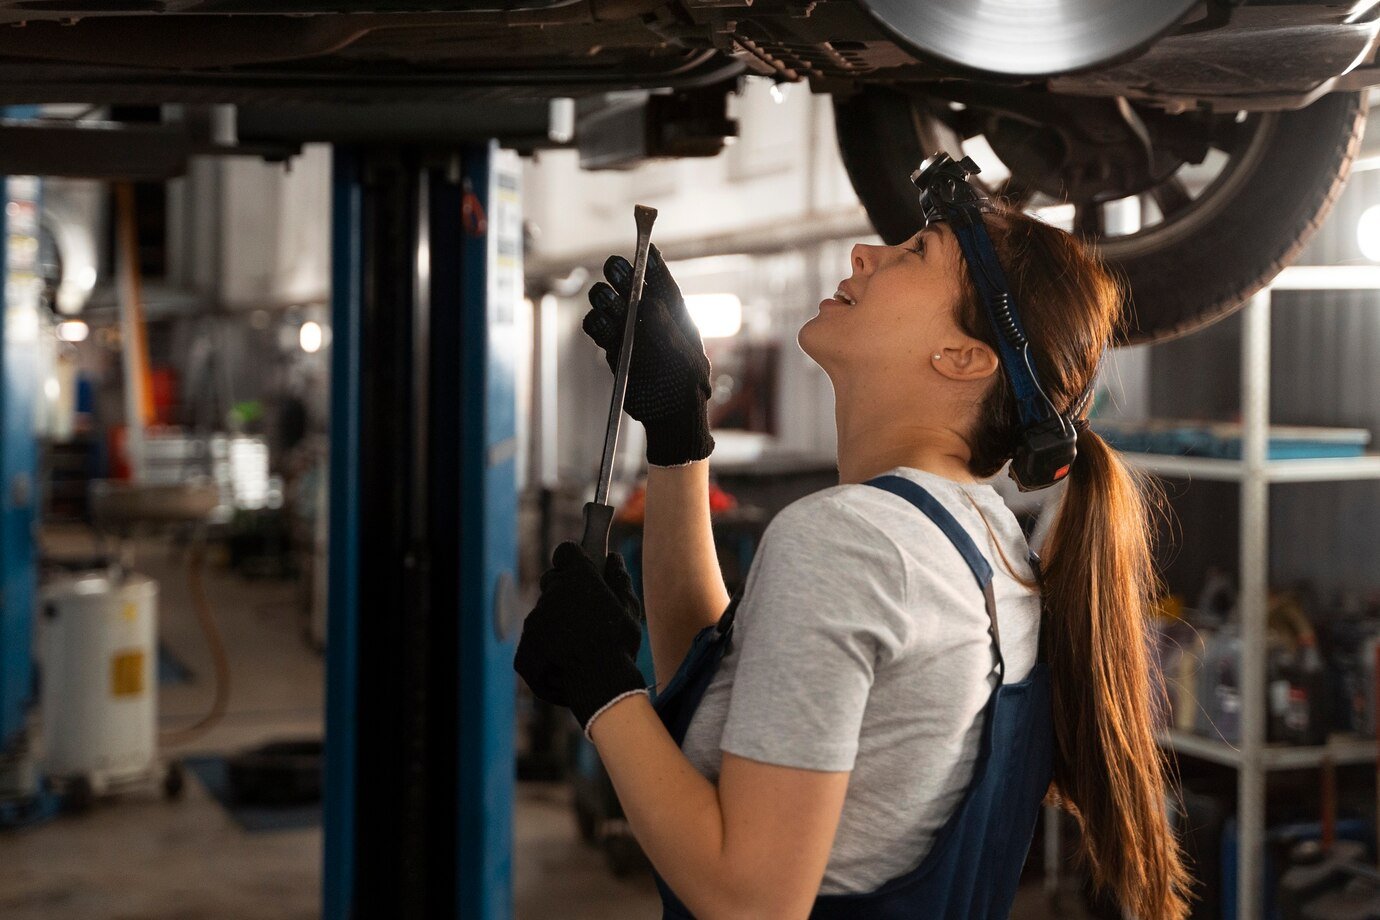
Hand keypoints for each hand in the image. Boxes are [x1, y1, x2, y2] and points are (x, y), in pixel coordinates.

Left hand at [514, 542, 647, 734]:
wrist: (600, 686)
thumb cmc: (619, 644)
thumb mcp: (629, 608)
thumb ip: (618, 578)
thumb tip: (613, 558)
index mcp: (576, 578)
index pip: (566, 552)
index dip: (575, 560)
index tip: (585, 570)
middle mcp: (549, 594)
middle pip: (551, 581)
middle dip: (564, 591)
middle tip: (586, 613)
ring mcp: (532, 623)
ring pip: (542, 615)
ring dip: (556, 623)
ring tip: (579, 646)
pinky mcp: (523, 651)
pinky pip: (532, 643)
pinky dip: (545, 650)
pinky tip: (565, 664)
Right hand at [584, 244, 714, 466]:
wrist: (671, 416)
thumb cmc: (687, 385)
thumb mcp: (686, 359)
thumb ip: (667, 331)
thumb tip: (647, 302)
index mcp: (674, 311)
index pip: (660, 279)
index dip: (651, 261)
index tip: (645, 248)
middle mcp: (648, 315)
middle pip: (627, 284)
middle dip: (621, 274)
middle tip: (617, 270)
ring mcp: (628, 330)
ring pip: (607, 303)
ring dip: (605, 298)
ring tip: (610, 304)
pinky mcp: (613, 348)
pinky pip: (597, 329)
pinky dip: (596, 324)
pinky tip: (603, 326)